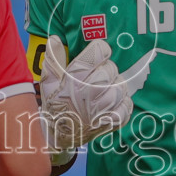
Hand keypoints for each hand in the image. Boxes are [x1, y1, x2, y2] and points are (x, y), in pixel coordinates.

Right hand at [40, 36, 151, 158]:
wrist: (59, 136)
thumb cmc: (55, 105)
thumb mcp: (48, 82)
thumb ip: (53, 59)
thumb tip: (55, 39)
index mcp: (74, 80)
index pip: (98, 52)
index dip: (100, 50)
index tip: (98, 53)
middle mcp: (89, 94)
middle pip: (111, 69)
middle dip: (106, 69)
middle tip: (98, 75)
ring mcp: (101, 110)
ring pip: (121, 87)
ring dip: (115, 85)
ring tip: (105, 90)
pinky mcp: (111, 122)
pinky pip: (127, 106)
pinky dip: (123, 103)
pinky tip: (112, 102)